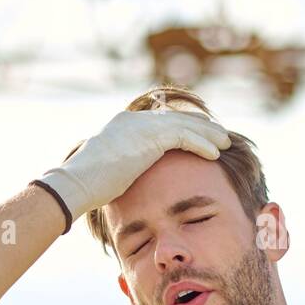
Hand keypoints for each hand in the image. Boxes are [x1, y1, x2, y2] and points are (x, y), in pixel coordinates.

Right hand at [36, 109, 231, 224]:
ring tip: (226, 143)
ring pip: (186, 125)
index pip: (163, 119)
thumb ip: (130, 164)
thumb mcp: (114, 169)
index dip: (186, 125)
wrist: (78, 184)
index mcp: (126, 123)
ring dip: (208, 135)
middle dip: (202, 126)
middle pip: (177, 117)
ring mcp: (142, 125)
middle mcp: (135, 119)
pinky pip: (185, 137)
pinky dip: (202, 145)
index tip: (203, 134)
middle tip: (221, 135)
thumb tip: (136, 175)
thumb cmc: (90, 186)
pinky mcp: (150, 137)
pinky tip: (215, 154)